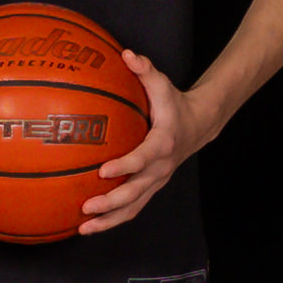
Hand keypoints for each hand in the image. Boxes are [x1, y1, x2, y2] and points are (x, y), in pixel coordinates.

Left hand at [70, 80, 200, 237]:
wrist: (198, 126)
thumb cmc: (174, 104)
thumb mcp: (163, 84)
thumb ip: (145, 70)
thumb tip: (127, 53)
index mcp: (162, 144)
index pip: (143, 158)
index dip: (125, 166)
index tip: (103, 171)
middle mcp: (160, 168)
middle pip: (136, 192)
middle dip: (111, 202)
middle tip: (86, 206)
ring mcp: (156, 182)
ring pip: (133, 208)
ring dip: (109, 220)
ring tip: (84, 229)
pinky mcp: (151, 188)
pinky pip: (132, 208)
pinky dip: (112, 219)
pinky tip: (89, 225)